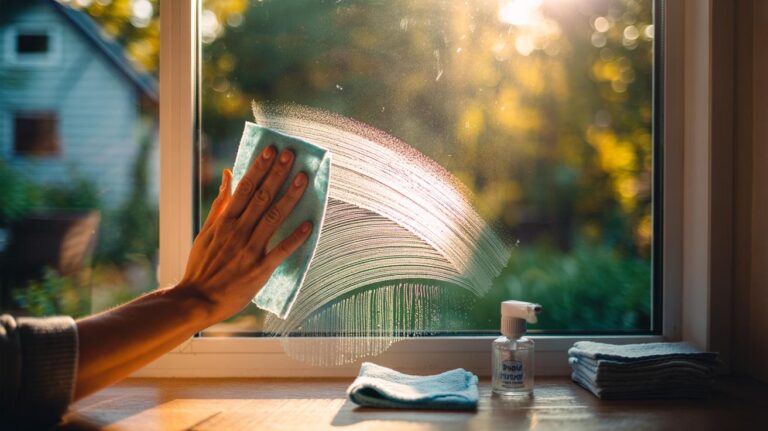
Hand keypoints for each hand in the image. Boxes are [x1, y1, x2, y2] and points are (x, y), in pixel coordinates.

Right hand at [180, 146, 311, 322]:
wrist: (197, 299)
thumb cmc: (201, 265)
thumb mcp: (205, 231)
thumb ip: (220, 203)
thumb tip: (228, 174)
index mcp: (225, 221)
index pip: (246, 188)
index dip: (260, 167)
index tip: (272, 150)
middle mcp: (238, 231)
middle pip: (262, 197)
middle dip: (278, 174)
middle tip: (292, 154)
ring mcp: (250, 250)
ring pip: (274, 217)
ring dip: (290, 196)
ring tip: (303, 178)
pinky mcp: (260, 269)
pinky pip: (281, 250)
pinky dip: (295, 237)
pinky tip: (309, 224)